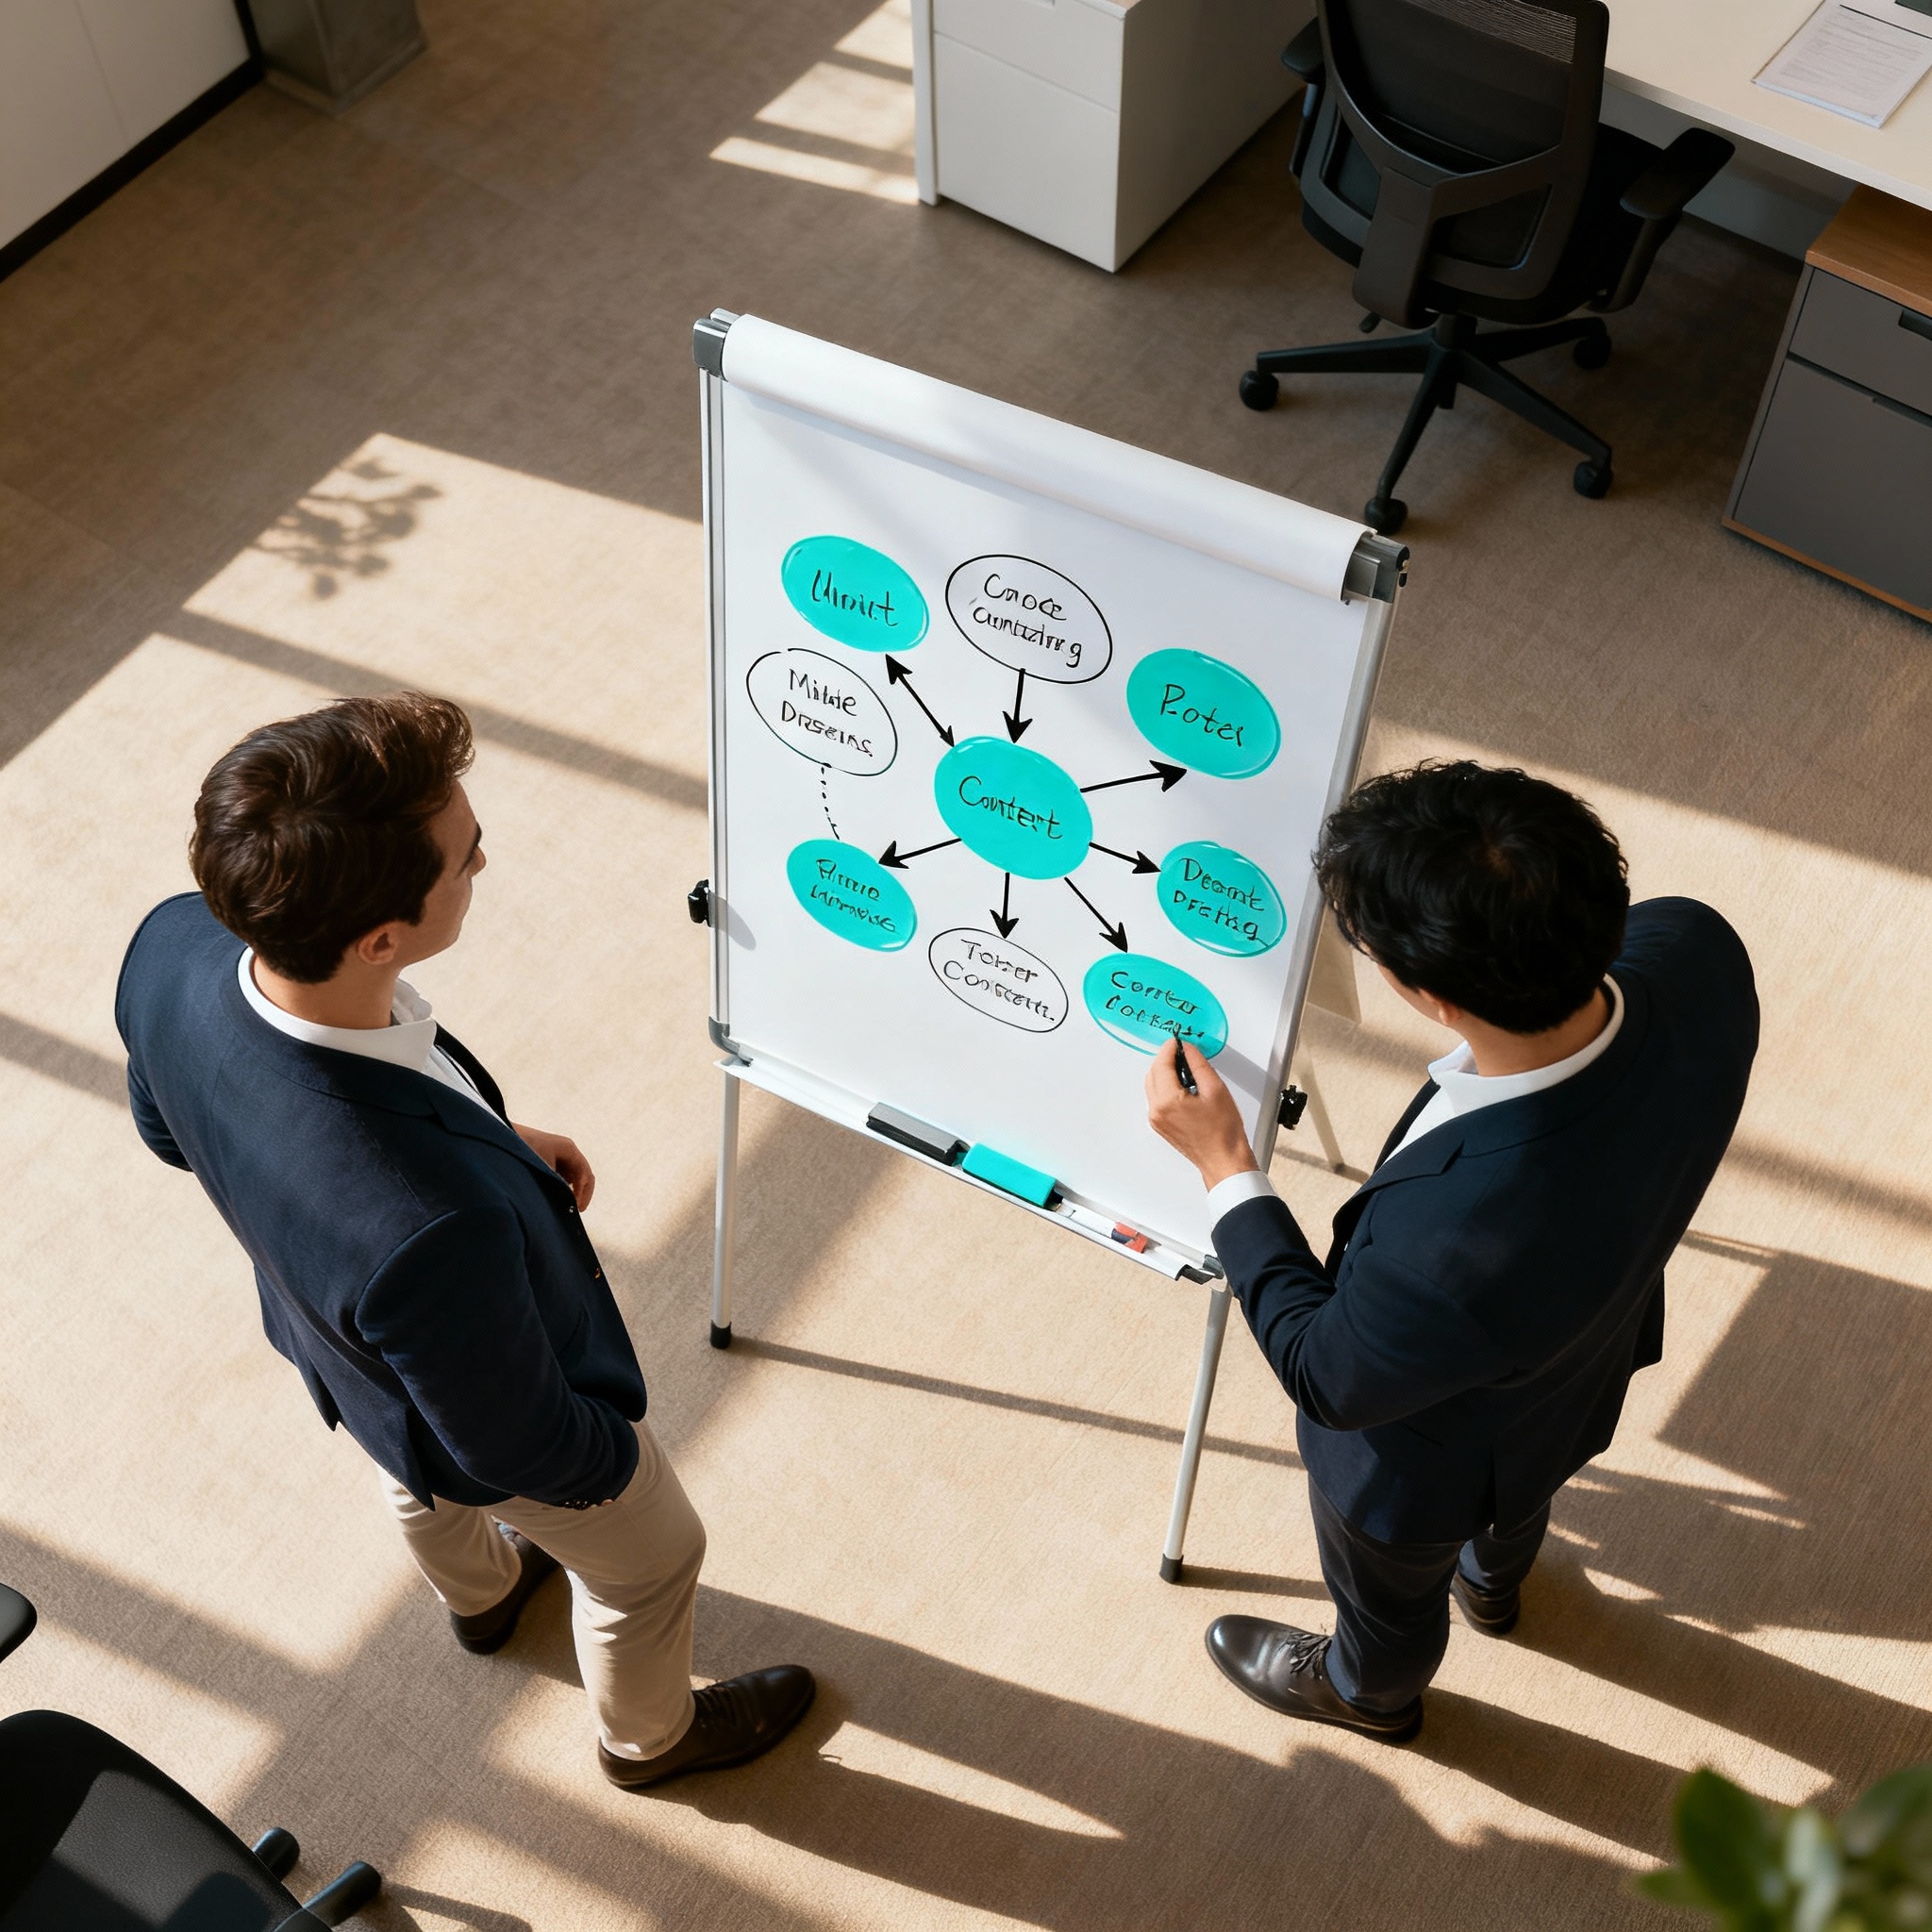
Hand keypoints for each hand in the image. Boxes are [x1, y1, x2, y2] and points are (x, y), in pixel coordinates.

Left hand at [513, 1122, 595, 1210]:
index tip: (575, 1206)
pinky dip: (565, 1187)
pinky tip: (557, 1197)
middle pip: (584, 1174)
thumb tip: (567, 1201)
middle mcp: (568, 1151)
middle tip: (577, 1210)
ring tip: (567, 1206)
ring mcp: (560, 1154)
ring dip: (574, 1190)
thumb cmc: (524, 1149)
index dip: (583, 1191)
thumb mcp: (543, 1168)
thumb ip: (557, 1184)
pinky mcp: (551, 1159)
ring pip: (575, 1176)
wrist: (504, 1136)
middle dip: (582, 1192)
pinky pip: (564, 1175)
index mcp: (569, 1149)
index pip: (585, 1173)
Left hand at [1144, 1041, 1258, 1191]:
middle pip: (1153, 1073)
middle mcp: (1156, 1110)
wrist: (1224, 1160)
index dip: (1170, 1048)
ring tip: (1188, 1070)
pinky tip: (1185, 1087)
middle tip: (1185, 1053)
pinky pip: (1157, 1098)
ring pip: (1153, 1085)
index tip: (1179, 1041)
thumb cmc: (1223, 1131)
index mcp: (1167, 1101)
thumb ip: (1198, 1064)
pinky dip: (1167, 1087)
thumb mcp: (1215, 1089)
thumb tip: (1187, 1049)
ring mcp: (1156, 1119)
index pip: (1161, 1064)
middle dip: (1167, 1060)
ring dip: (1166, 1073)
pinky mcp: (1160, 1125)